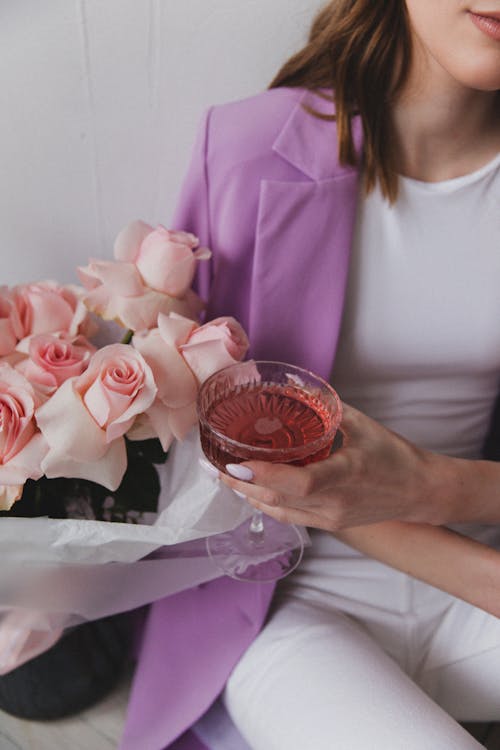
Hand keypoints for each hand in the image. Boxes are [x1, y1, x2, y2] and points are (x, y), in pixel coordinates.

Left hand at [219, 403, 456, 530]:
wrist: (421, 492)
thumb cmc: (395, 455)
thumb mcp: (363, 424)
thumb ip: (326, 408)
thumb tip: (294, 388)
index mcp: (346, 475)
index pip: (299, 482)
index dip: (265, 475)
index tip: (235, 462)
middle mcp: (334, 503)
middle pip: (278, 500)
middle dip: (241, 484)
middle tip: (214, 466)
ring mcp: (331, 518)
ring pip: (279, 511)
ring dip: (249, 495)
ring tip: (225, 477)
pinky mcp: (330, 525)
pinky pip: (290, 517)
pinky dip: (267, 505)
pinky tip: (252, 492)